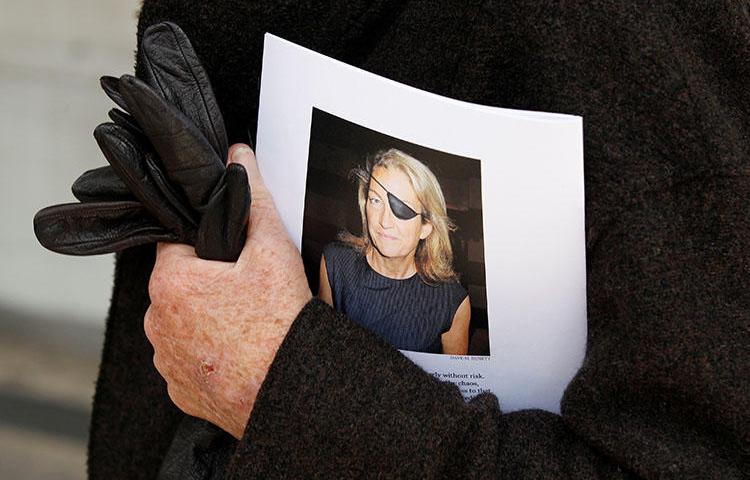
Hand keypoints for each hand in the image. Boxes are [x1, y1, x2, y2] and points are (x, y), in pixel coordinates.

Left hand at [144, 144, 311, 438]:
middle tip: (247, 288)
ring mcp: (167, 361)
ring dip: (206, 319)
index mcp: (170, 281)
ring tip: (247, 324)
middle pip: (180, 284)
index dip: (207, 241)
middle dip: (209, 281)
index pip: (176, 242)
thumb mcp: (272, 250)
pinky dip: (210, 355)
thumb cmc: (280, 323)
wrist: (293, 391)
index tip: (232, 251)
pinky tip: (240, 352)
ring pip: (183, 323)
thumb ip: (252, 198)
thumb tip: (239, 155)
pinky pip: (190, 361)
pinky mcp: (181, 391)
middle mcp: (156, 323)